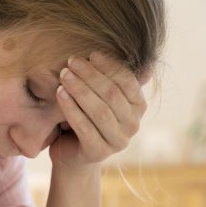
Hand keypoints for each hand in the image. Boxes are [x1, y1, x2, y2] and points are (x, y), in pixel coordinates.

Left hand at [52, 52, 150, 170]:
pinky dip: (71, 109)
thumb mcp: (101, 95)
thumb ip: (113, 78)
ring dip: (80, 90)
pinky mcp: (99, 153)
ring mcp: (118, 141)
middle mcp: (133, 125)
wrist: (71, 151)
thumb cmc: (87, 116)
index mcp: (138, 106)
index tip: (90, 54)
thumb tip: (145, 65)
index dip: (109, 66)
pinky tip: (60, 93)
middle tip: (71, 61)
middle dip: (90, 75)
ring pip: (100, 111)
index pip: (127, 81)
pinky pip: (85, 128)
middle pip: (112, 94)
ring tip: (64, 75)